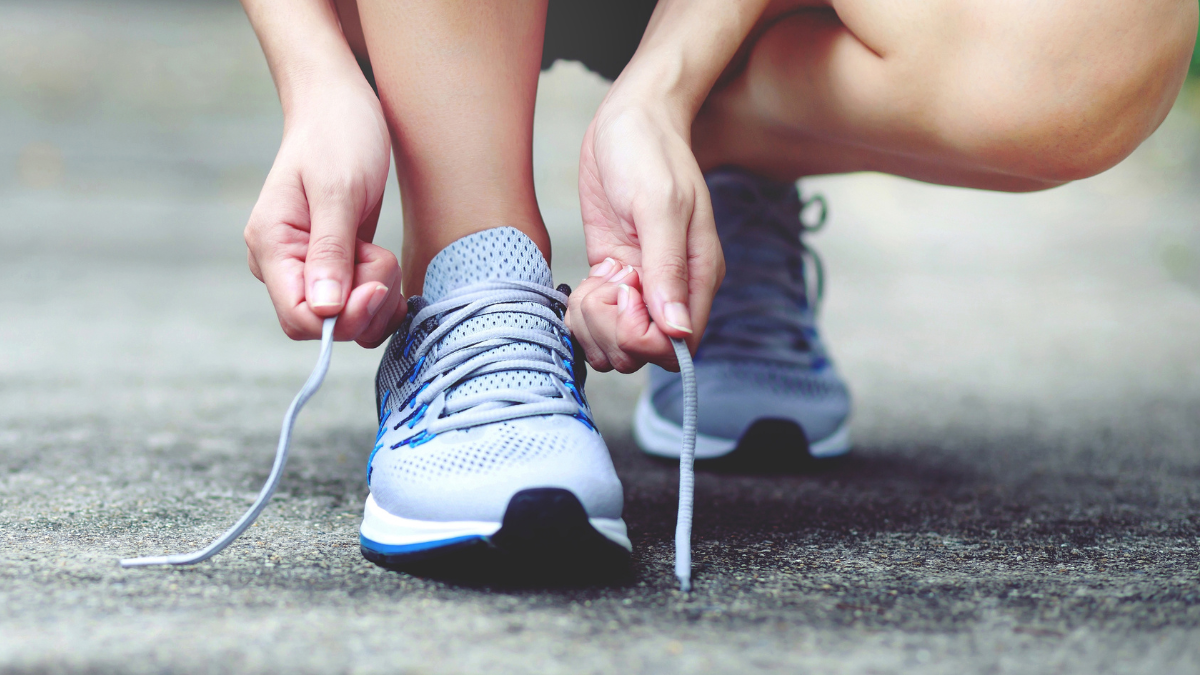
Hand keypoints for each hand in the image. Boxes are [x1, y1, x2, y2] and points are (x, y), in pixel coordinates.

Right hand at [243, 76, 404, 346]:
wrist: (341, 107)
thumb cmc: (338, 136)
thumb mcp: (338, 190)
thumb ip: (330, 251)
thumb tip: (326, 310)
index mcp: (271, 246)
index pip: (299, 318)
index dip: (342, 319)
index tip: (376, 286)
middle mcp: (284, 265)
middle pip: (325, 326)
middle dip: (365, 305)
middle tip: (382, 259)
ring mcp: (308, 268)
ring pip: (347, 321)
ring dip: (377, 299)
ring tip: (382, 253)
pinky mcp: (334, 267)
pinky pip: (358, 307)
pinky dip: (381, 297)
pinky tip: (388, 269)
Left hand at [569, 97, 723, 371]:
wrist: (628, 120)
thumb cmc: (649, 152)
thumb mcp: (659, 204)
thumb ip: (666, 268)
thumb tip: (675, 330)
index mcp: (698, 277)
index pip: (677, 347)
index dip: (641, 336)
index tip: (624, 291)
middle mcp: (672, 290)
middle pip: (642, 353)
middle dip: (611, 329)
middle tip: (606, 282)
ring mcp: (641, 287)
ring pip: (616, 345)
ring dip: (593, 323)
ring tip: (595, 280)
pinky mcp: (614, 279)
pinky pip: (597, 322)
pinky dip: (584, 312)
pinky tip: (587, 280)